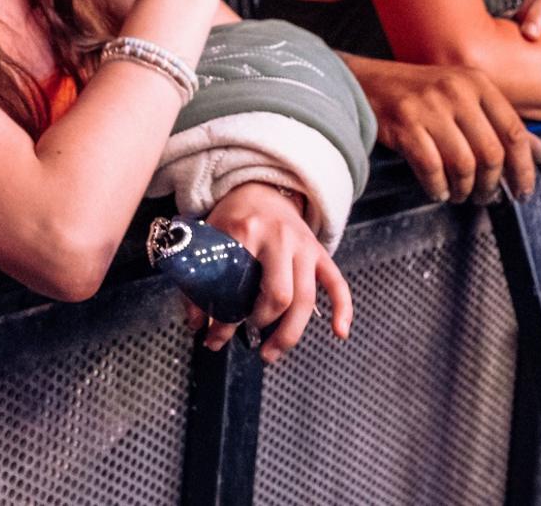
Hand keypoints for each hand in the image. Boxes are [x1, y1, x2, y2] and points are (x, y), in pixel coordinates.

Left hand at [189, 184, 350, 362]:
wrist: (262, 187)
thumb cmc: (234, 216)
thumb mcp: (210, 239)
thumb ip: (200, 280)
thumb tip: (197, 323)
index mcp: (247, 232)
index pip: (239, 286)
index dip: (226, 321)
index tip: (214, 338)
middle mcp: (280, 239)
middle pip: (280, 295)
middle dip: (263, 325)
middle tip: (248, 337)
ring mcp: (304, 246)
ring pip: (306, 298)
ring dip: (290, 333)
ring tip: (271, 353)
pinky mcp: (320, 252)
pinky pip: (337, 283)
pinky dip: (343, 309)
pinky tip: (340, 333)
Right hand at [349, 55, 540, 201]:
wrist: (366, 82)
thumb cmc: (418, 92)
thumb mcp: (463, 96)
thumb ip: (501, 123)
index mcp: (476, 82)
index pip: (513, 131)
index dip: (523, 168)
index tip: (523, 190)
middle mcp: (456, 91)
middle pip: (490, 152)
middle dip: (491, 184)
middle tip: (486, 196)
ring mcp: (429, 107)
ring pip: (463, 164)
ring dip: (464, 189)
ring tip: (460, 194)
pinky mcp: (404, 124)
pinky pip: (431, 169)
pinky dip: (438, 187)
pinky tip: (438, 190)